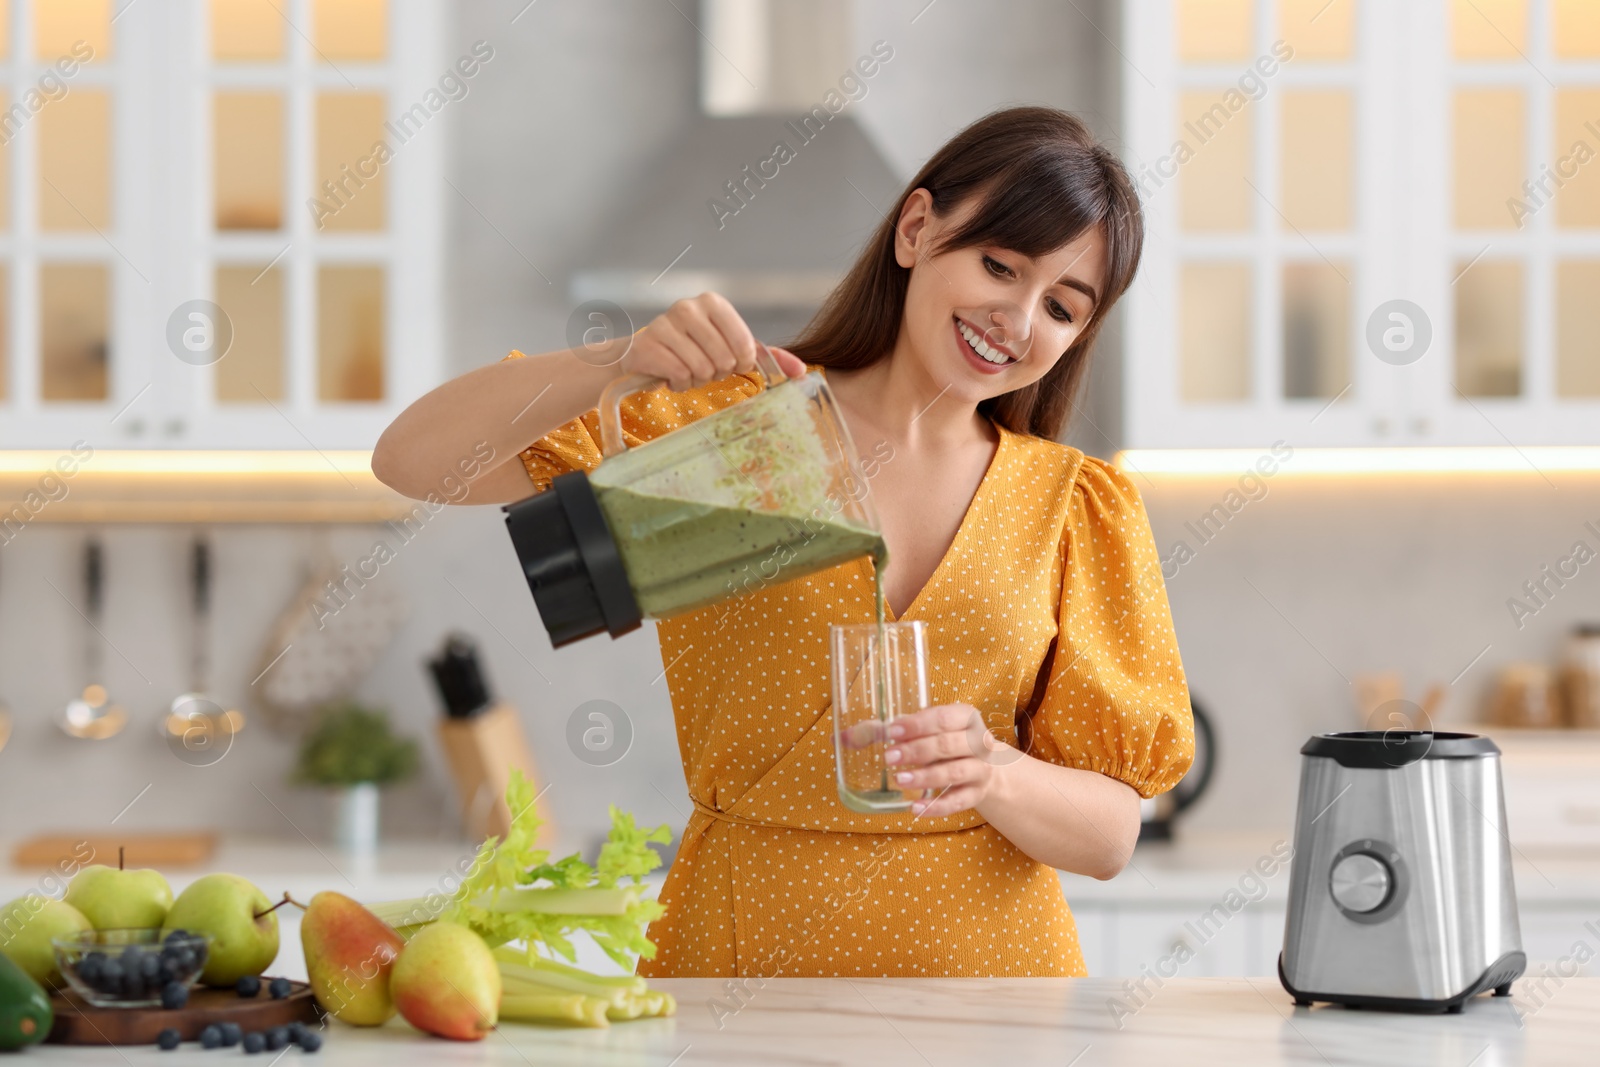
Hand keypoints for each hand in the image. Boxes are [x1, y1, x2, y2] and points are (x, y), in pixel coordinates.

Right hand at [620, 292, 805, 391]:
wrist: (644, 354)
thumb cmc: (694, 349)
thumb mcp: (730, 347)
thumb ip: (766, 356)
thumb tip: (803, 372)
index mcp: (713, 303)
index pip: (745, 346)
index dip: (740, 364)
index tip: (729, 362)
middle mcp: (688, 308)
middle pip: (724, 360)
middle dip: (716, 373)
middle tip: (704, 366)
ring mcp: (664, 324)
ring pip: (701, 370)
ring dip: (697, 380)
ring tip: (687, 369)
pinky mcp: (647, 345)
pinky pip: (679, 376)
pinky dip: (679, 384)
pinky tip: (671, 375)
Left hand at [883, 703, 1021, 817]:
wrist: (986, 767)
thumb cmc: (950, 742)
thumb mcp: (934, 729)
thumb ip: (903, 730)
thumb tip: (858, 735)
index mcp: (966, 718)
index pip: (943, 718)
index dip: (917, 725)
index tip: (892, 731)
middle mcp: (979, 742)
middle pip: (948, 745)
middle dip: (916, 750)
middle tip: (889, 757)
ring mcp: (981, 769)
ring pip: (954, 773)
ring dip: (925, 777)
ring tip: (899, 780)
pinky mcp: (977, 794)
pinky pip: (958, 802)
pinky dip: (936, 806)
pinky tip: (915, 808)